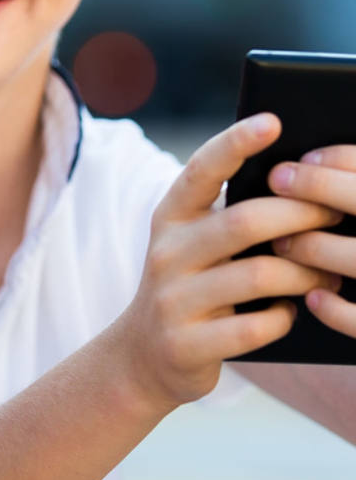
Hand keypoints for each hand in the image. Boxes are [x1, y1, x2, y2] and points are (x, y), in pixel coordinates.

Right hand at [116, 113, 341, 410]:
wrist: (143, 357)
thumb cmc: (192, 288)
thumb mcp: (194, 245)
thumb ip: (230, 215)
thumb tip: (304, 183)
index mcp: (170, 218)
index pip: (201, 171)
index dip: (235, 143)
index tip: (272, 121)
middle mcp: (164, 253)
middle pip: (244, 221)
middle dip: (301, 215)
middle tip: (336, 214)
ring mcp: (172, 300)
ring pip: (258, 275)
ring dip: (306, 274)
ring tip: (328, 274)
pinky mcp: (185, 343)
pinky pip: (254, 327)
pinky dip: (283, 318)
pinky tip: (290, 313)